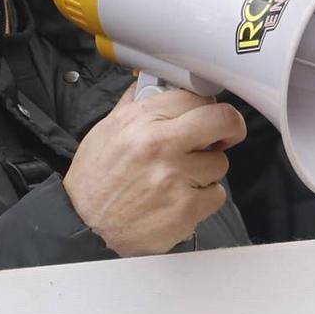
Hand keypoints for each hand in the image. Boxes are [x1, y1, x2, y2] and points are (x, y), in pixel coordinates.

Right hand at [63, 85, 245, 257]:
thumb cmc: (94, 181)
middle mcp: (159, 145)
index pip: (193, 97)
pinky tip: (180, 198)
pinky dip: (203, 197)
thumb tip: (156, 88)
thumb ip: (136, 107)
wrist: (85, 226)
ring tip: (180, 176)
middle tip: (223, 135)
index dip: (203, 105)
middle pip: (223, 121)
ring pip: (220, 162)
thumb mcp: (106, 131)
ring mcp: (175, 178)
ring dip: (206, 169)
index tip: (205, 114)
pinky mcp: (186, 208)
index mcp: (139, 121)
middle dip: (230, 127)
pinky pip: (216, 194)